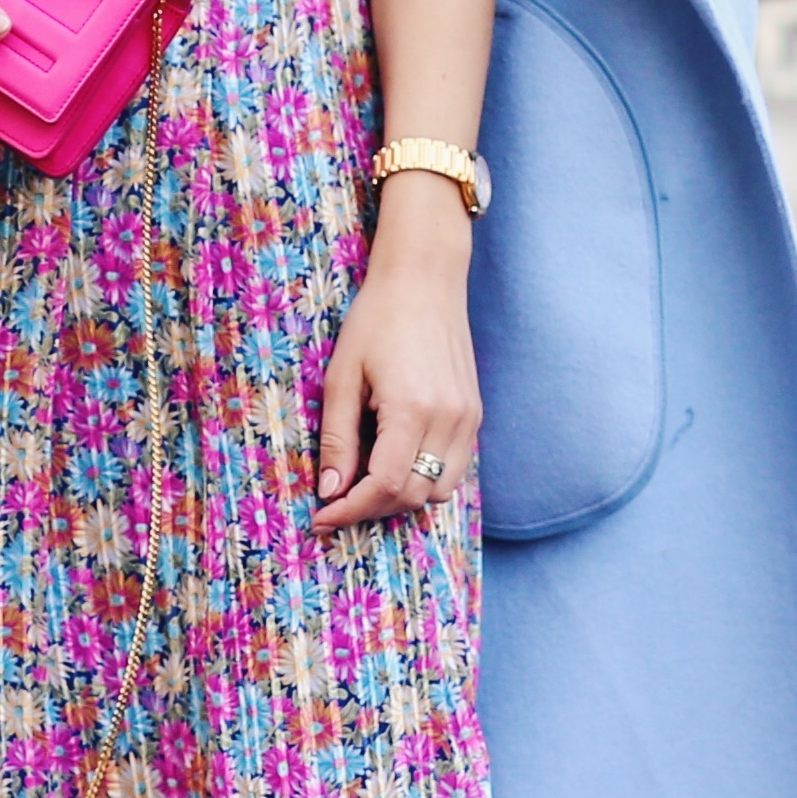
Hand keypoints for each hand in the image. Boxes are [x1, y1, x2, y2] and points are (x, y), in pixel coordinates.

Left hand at [314, 186, 478, 531]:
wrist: (426, 279)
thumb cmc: (376, 319)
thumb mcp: (342, 376)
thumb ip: (338, 437)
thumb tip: (331, 490)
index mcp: (411, 408)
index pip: (384, 485)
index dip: (351, 510)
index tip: (322, 518)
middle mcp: (449, 419)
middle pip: (413, 495)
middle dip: (372, 509)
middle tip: (335, 504)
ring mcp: (468, 418)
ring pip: (439, 491)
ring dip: (401, 499)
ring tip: (364, 486)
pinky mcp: (474, 414)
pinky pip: (453, 468)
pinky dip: (424, 479)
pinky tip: (393, 465)